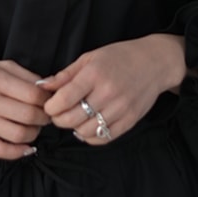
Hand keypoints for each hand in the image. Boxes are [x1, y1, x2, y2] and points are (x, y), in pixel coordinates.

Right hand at [0, 60, 50, 159]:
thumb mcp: (1, 66)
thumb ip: (26, 76)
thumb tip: (50, 89)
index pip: (34, 95)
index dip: (48, 101)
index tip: (50, 102)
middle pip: (29, 116)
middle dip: (44, 118)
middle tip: (45, 116)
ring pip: (19, 135)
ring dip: (35, 134)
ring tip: (34, 128)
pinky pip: (2, 151)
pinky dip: (20, 152)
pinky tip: (27, 147)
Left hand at [40, 35, 187, 144]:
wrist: (154, 63)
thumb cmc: (119, 57)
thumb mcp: (90, 58)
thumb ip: (65, 75)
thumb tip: (42, 87)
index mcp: (94, 75)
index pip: (63, 99)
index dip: (50, 107)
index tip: (49, 105)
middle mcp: (108, 93)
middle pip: (72, 119)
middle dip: (59, 119)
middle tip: (58, 114)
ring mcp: (120, 109)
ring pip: (86, 132)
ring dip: (75, 129)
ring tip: (75, 118)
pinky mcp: (130, 121)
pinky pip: (103, 138)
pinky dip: (91, 137)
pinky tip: (88, 126)